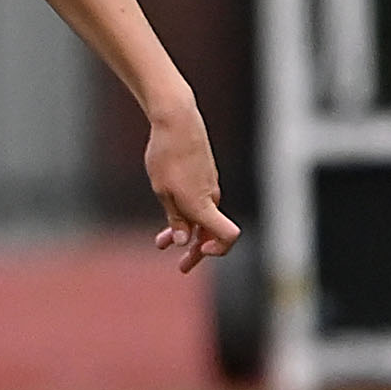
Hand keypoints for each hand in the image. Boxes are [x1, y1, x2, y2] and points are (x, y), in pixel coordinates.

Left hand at [145, 105, 239, 273]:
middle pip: (212, 232)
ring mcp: (209, 187)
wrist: (176, 122)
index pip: (228, 235)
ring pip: (202, 218)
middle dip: (197, 252)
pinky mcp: (203, 178)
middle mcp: (211, 198)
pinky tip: (170, 216)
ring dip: (186, 233)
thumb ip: (175, 217)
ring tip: (162, 243)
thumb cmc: (167, 155)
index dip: (217, 249)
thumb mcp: (163, 191)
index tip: (197, 250)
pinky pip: (198, 202)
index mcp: (203, 204)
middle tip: (182, 267)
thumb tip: (185, 241)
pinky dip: (186, 215)